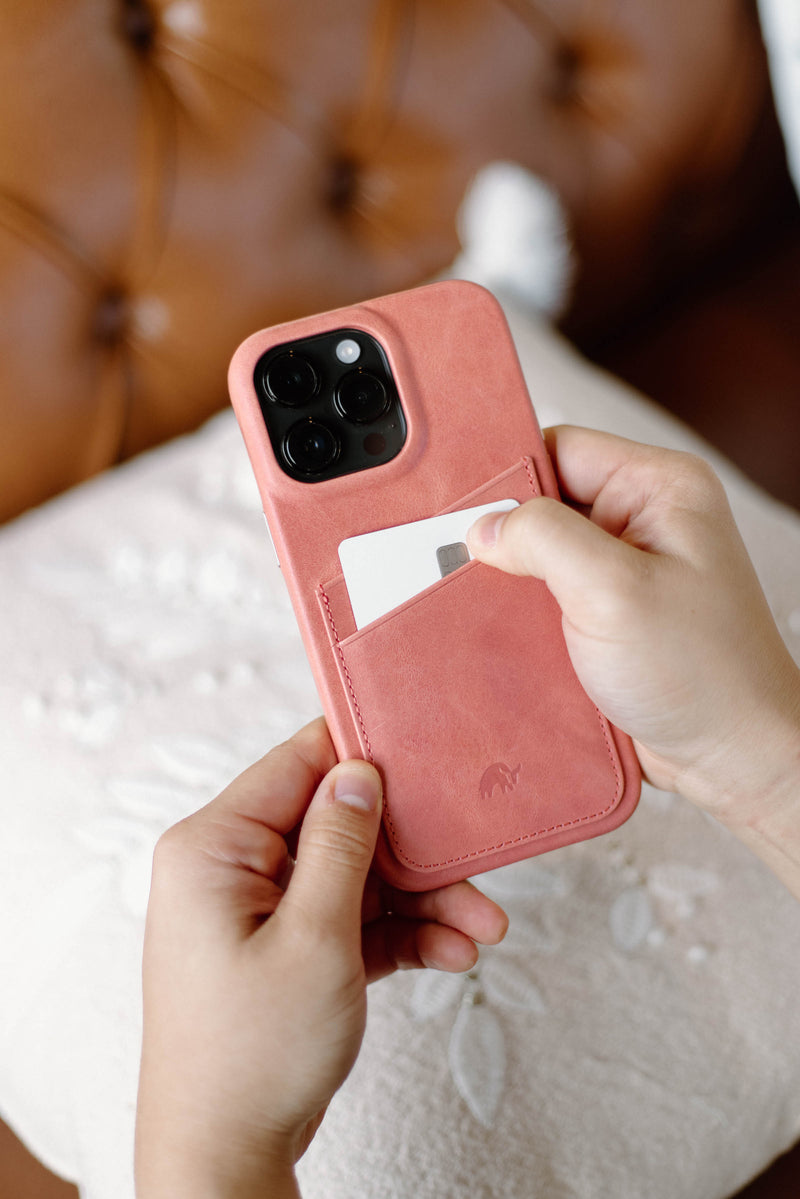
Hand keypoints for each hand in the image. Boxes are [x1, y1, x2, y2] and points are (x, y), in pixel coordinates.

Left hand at [135, 718, 506, 1198]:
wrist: (226, 1159)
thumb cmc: (253, 1055)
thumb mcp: (314, 937)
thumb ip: (341, 844)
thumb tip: (358, 771)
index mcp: (214, 847)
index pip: (297, 764)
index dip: (365, 756)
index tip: (427, 756)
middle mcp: (231, 869)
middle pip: (338, 826)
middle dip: (413, 853)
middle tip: (475, 868)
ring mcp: (257, 912)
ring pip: (354, 877)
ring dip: (420, 902)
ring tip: (482, 929)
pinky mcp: (282, 948)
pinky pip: (349, 920)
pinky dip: (399, 935)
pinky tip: (452, 954)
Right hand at [469, 427, 799, 889]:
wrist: (730, 759)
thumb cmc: (706, 676)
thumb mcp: (615, 591)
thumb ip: (544, 540)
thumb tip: (485, 526)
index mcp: (660, 488)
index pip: (559, 448)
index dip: (508, 478)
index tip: (466, 515)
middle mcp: (644, 521)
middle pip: (543, 503)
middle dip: (505, 540)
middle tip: (471, 570)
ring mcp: (626, 570)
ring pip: (539, 556)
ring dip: (512, 586)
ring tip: (492, 610)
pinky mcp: (608, 615)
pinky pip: (547, 599)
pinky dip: (523, 619)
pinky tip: (510, 638)